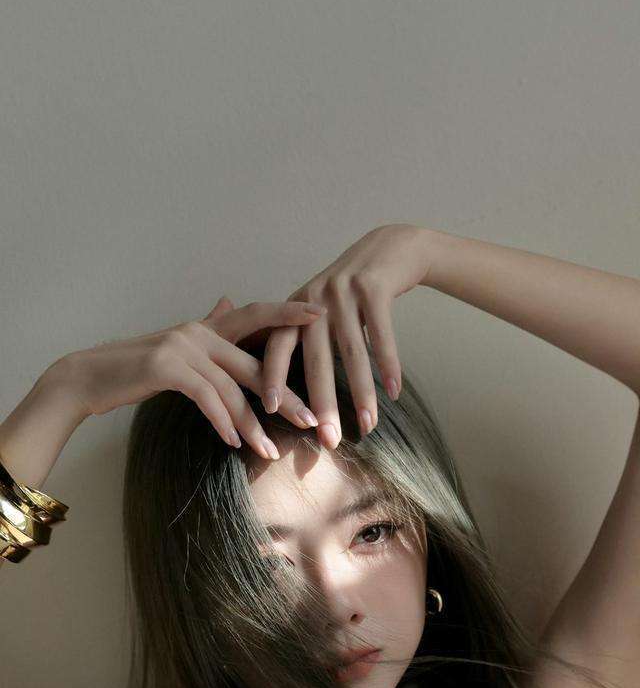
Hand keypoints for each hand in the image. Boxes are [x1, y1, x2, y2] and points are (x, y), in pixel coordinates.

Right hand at [57, 297, 326, 460]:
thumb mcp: (178, 347)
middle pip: (254, 365)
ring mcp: (182, 347)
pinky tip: (232, 442)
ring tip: (269, 451)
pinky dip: (221, 421)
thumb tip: (228, 301)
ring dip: (252, 425)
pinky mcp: (165, 367)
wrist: (87, 377)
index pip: (255, 315)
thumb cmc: (135, 369)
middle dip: (287, 396)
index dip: (288, 312)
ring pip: (231, 389)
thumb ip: (208, 327)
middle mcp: (199, 332)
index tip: (321, 316)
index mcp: (206, 327)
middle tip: (313, 420)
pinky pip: (206, 397)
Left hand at [259, 224, 433, 447]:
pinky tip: (394, 393)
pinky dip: (389, 366)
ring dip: (362, 393)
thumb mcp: (323, 308)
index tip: (270, 410)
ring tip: (368, 426)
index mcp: (296, 309)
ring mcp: (344, 291)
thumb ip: (307, 339)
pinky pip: (381, 336)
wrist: (392, 247)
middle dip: (322, 403)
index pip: (277, 346)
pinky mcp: (374, 287)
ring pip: (352, 353)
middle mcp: (315, 299)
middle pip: (316, 359)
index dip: (272, 376)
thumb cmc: (355, 289)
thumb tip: (288, 388)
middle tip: (328, 440)